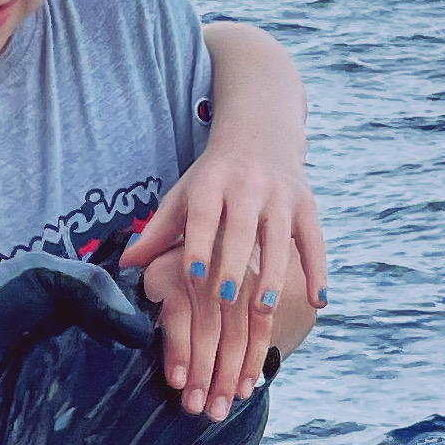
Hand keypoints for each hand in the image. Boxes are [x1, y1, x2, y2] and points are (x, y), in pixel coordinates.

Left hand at [124, 151, 327, 420]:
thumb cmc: (213, 177)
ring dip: (274, 275)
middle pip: (243, 231)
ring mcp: (282, 196)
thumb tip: (125, 264)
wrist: (260, 133)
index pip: (205, 217)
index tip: (193, 278)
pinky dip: (318, 271)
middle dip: (236, 266)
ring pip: (280, 239)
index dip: (200, 246)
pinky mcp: (307, 205)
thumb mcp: (183, 196)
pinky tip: (318, 302)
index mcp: (213, 185)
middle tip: (228, 302)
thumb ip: (158, 231)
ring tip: (265, 310)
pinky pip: (314, 241)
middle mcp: (249, 187)